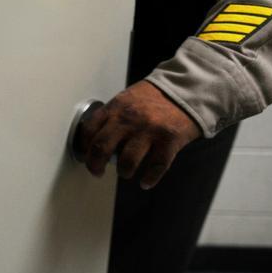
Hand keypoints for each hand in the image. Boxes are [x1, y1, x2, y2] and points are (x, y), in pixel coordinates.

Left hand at [75, 81, 201, 188]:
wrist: (187, 91)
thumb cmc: (154, 98)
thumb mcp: (128, 98)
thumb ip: (112, 115)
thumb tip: (94, 138)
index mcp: (116, 107)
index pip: (89, 130)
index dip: (84, 147)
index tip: (86, 156)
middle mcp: (129, 118)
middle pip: (102, 148)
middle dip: (95, 165)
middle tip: (97, 172)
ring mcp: (149, 130)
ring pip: (127, 162)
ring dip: (123, 172)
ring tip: (125, 172)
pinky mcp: (169, 140)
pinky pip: (155, 167)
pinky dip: (149, 179)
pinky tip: (145, 182)